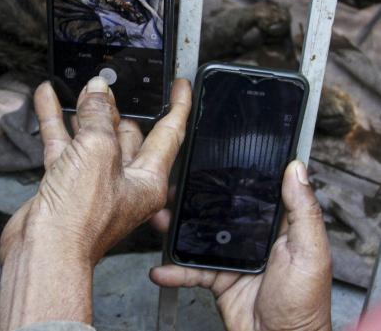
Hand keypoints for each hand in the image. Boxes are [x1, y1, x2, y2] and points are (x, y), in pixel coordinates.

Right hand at [0, 77, 191, 329]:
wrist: (44, 252)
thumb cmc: (80, 218)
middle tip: (112, 81)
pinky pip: (64, 145)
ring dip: (85, 111)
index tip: (180, 84)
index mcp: (148, 179)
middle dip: (119, 106)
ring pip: (93, 137)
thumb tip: (97, 91)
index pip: (170, 133)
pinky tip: (48, 99)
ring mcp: (93, 183)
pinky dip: (57, 120)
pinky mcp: (65, 184)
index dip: (177, 104)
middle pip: (127, 133)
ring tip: (81, 85)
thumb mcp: (97, 152)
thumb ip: (98, 116)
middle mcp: (124, 182)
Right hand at [150, 160, 332, 330]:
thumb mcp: (310, 253)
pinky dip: (173, 270)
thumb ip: (303, 211)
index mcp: (277, 228)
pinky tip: (161, 269)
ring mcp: (232, 259)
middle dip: (193, 203)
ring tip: (159, 220)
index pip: (253, 194)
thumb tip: (297, 170)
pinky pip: (190, 270)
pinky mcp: (217, 279)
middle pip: (218, 213)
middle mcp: (253, 240)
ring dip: (175, 231)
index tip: (211, 164)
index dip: (233, 179)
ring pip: (198, 237)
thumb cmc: (305, 306)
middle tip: (174, 192)